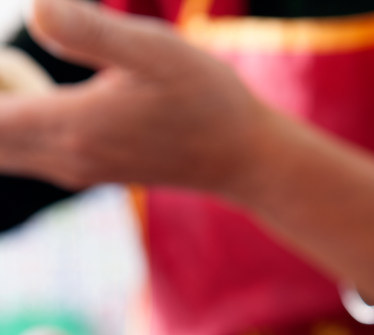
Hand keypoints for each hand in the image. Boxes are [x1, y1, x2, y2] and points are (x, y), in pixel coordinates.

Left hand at [0, 0, 264, 191]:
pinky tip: (36, 87)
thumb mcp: (153, 51)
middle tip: (14, 67)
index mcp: (73, 126)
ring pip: (4, 150)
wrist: (240, 156)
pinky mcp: (87, 169)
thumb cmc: (204, 98)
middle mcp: (65, 157)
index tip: (4, 64)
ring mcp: (75, 169)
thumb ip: (89, 30)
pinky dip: (14, 126)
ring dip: (0, 113)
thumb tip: (34, 9)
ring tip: (25, 73)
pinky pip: (26, 153)